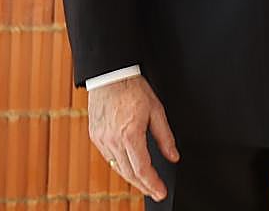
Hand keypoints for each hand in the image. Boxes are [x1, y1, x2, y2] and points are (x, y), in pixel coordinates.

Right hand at [88, 75, 178, 200]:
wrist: (109, 75)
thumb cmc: (133, 89)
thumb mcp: (156, 110)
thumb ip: (165, 136)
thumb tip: (173, 156)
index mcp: (130, 135)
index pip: (142, 169)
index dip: (153, 184)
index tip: (161, 192)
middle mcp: (113, 141)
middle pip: (129, 174)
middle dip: (144, 186)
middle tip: (155, 193)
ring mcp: (101, 140)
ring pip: (117, 168)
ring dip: (132, 178)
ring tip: (144, 184)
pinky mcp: (95, 137)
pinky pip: (108, 158)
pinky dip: (120, 166)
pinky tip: (128, 167)